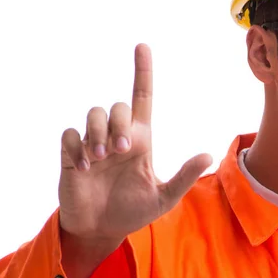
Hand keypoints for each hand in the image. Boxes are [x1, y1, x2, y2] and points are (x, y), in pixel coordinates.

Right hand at [59, 44, 211, 247]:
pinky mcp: (71, 155)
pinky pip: (69, 136)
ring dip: (98, 132)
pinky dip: (76, 147)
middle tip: (122, 151)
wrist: (103, 230)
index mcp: (141, 141)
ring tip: (101, 159)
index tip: (142, 47)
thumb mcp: (164, 198)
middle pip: (118, 107)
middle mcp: (117, 137)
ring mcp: (93, 145)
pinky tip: (84, 168)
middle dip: (120, 124)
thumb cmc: (134, 211)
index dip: (143, 72)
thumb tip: (208, 155)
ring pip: (93, 114)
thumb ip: (185, 177)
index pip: (142, 98)